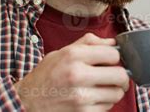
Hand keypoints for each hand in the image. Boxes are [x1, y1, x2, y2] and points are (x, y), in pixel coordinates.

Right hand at [14, 33, 128, 111]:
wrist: (28, 101)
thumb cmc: (46, 75)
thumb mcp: (62, 52)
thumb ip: (88, 43)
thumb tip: (113, 43)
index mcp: (74, 56)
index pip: (113, 54)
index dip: (116, 57)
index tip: (112, 61)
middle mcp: (78, 75)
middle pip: (120, 75)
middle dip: (122, 76)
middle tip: (117, 76)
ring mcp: (81, 97)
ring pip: (117, 93)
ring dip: (114, 91)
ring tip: (104, 87)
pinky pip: (107, 107)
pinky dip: (105, 103)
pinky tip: (94, 98)